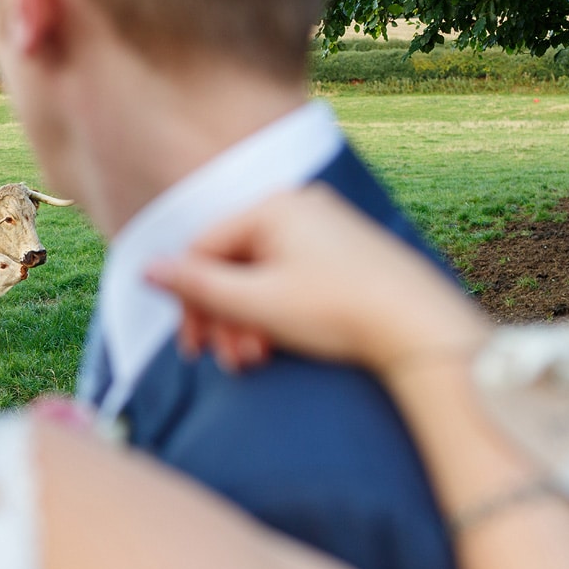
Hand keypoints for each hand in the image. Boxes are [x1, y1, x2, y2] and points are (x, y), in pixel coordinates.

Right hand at [145, 185, 487, 376]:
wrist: (421, 327)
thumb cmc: (339, 309)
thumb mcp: (257, 302)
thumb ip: (197, 286)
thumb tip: (147, 268)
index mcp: (272, 207)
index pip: (205, 248)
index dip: (190, 301)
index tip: (191, 349)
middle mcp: (298, 207)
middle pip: (234, 264)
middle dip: (225, 318)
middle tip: (230, 361)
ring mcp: (325, 228)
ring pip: (262, 275)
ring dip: (249, 321)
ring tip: (257, 359)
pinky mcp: (345, 253)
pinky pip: (292, 278)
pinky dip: (278, 312)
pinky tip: (281, 345)